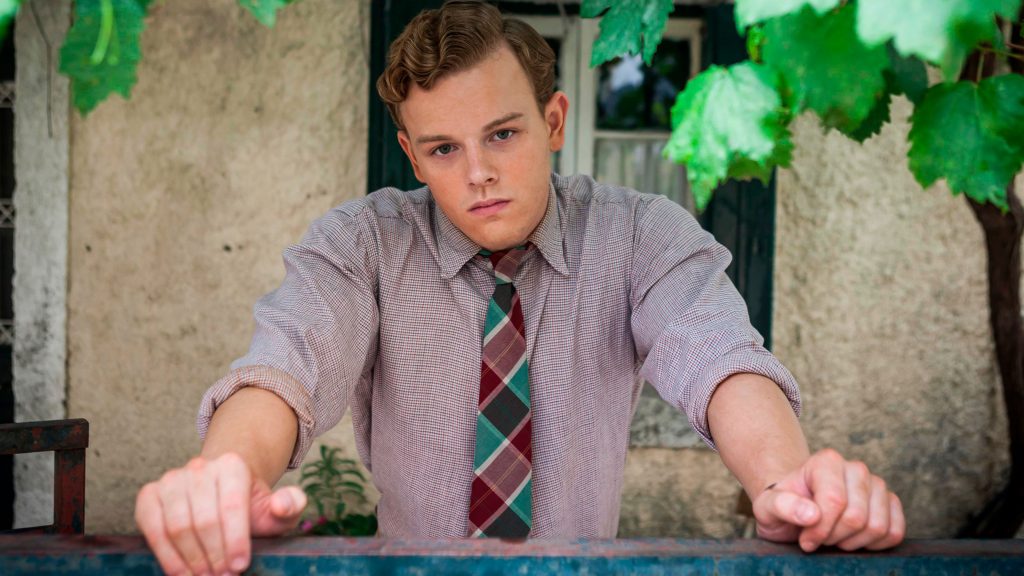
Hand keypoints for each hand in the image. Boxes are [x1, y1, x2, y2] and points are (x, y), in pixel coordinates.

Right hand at [135, 452, 306, 574]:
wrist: (220, 493)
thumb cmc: (250, 507)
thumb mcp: (277, 508)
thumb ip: (291, 505)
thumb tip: (282, 505)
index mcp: (232, 465)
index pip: (232, 506)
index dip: (235, 540)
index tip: (240, 565)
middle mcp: (199, 467)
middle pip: (204, 519)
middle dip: (214, 555)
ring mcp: (171, 479)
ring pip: (177, 526)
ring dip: (191, 559)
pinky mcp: (149, 495)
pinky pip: (152, 528)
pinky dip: (166, 556)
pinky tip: (181, 574)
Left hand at [752, 448, 904, 551]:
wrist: (796, 510)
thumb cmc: (782, 507)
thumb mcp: (767, 507)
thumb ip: (782, 506)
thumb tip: (811, 514)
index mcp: (826, 461)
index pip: (834, 501)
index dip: (820, 529)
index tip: (805, 540)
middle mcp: (855, 468)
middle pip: (857, 517)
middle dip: (835, 537)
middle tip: (818, 537)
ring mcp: (876, 485)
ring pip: (878, 526)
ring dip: (853, 542)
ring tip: (834, 536)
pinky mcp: (890, 504)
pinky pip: (895, 532)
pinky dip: (874, 545)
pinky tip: (853, 540)